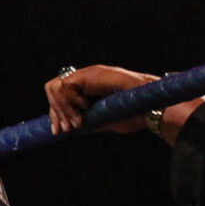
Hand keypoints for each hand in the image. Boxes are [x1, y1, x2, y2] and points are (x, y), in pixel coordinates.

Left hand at [43, 64, 168, 135]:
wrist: (151, 108)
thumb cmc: (133, 114)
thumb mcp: (101, 119)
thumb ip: (85, 120)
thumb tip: (65, 129)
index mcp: (87, 87)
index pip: (59, 96)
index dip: (55, 114)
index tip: (60, 131)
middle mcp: (86, 78)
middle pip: (53, 90)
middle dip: (57, 112)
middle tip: (69, 128)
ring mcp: (89, 73)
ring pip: (56, 87)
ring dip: (63, 108)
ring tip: (78, 122)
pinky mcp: (93, 74)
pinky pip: (66, 85)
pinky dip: (70, 101)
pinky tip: (85, 109)